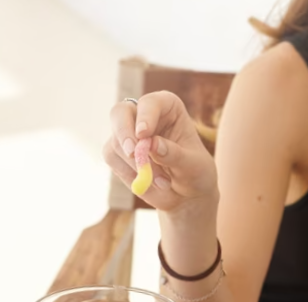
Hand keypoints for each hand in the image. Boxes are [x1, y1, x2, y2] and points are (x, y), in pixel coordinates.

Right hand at [103, 91, 217, 214]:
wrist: (186, 193)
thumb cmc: (195, 172)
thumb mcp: (194, 166)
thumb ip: (175, 154)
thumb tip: (152, 144)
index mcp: (168, 107)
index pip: (151, 102)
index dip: (146, 115)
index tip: (144, 133)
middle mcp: (143, 114)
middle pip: (120, 112)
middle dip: (124, 133)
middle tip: (133, 153)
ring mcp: (127, 131)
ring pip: (116, 140)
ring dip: (136, 164)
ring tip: (163, 183)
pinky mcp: (116, 150)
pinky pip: (112, 158)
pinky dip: (129, 174)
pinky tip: (148, 183)